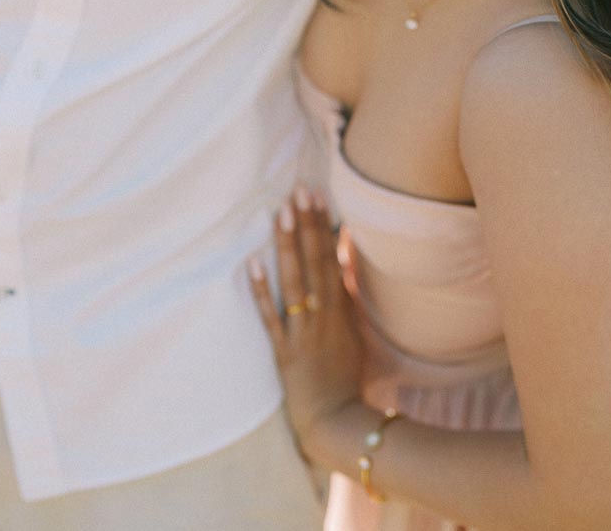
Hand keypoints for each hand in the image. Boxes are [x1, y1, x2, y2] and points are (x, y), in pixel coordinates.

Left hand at [248, 186, 363, 463]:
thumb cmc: (348, 377)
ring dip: (287, 245)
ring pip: (294, 280)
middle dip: (307, 224)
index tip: (318, 195)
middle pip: (314, 261)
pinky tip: (253, 263)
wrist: (337, 421)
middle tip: (299, 190)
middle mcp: (323, 314)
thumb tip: (342, 261)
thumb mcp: (357, 332)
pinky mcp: (284, 350)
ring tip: (281, 213)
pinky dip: (262, 290)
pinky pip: (272, 316)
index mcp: (341, 308)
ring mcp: (302, 330)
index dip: (324, 225)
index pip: (331, 257)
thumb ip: (349, 297)